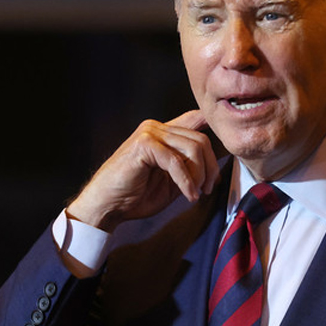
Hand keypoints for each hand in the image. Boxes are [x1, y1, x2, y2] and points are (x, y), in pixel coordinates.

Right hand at [67, 110, 219, 231]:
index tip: (218, 166)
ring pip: (193, 147)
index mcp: (162, 132)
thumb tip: (215, 170)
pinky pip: (176, 161)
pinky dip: (186, 181)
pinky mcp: (143, 145)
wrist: (106, 206)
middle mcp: (156, 127)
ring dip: (199, 175)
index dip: (214, 135)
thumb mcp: (171, 181)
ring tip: (195, 193)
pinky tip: (187, 195)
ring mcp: (149, 133)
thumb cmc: (134, 196)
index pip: (196, 120)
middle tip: (206, 189)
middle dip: (210, 168)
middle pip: (201, 138)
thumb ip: (189, 169)